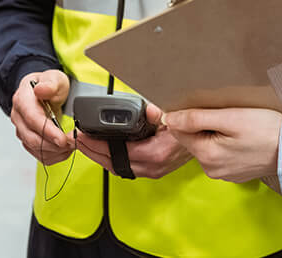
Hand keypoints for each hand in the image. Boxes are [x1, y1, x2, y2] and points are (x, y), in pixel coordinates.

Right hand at [10, 70, 74, 164]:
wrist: (45, 92)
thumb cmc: (49, 85)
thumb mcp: (54, 78)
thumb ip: (50, 84)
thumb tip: (40, 90)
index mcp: (22, 99)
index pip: (32, 119)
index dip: (47, 131)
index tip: (62, 139)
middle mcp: (18, 117)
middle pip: (32, 138)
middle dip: (54, 144)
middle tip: (72, 142)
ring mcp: (21, 130)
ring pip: (35, 148)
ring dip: (55, 151)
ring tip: (71, 145)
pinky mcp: (28, 140)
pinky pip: (38, 154)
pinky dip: (53, 155)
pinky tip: (64, 150)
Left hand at [76, 103, 191, 178]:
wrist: (205, 140)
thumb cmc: (191, 128)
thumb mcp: (175, 116)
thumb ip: (159, 113)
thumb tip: (149, 110)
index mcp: (155, 154)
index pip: (117, 153)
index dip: (96, 145)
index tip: (82, 136)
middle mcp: (152, 167)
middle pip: (112, 164)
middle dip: (91, 152)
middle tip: (76, 140)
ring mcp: (152, 171)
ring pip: (117, 168)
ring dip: (99, 157)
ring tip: (85, 144)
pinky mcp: (152, 170)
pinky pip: (125, 168)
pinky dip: (111, 159)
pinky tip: (103, 151)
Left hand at [164, 108, 281, 183]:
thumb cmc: (267, 131)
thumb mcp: (229, 117)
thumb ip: (196, 118)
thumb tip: (169, 118)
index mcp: (206, 155)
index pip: (179, 131)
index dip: (188, 114)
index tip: (206, 107)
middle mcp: (211, 169)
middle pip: (193, 138)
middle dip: (204, 123)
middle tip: (226, 113)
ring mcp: (223, 173)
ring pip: (207, 145)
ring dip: (216, 132)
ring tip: (237, 124)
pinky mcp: (235, 172)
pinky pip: (221, 153)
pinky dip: (227, 142)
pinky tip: (242, 135)